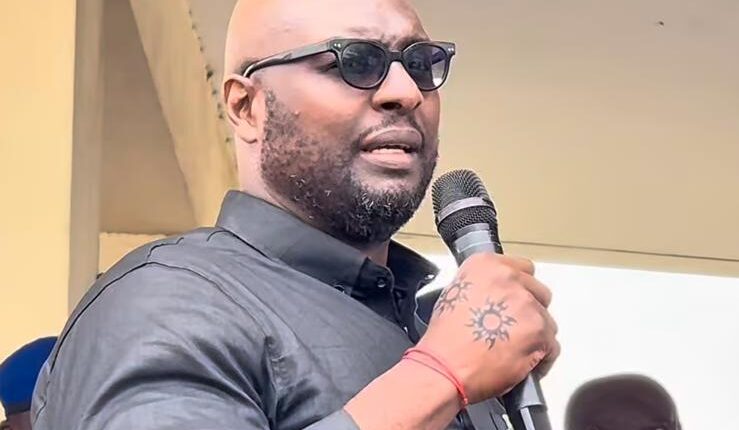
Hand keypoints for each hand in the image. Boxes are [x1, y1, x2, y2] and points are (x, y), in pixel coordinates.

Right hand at [416, 253, 559, 402]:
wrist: (445, 367)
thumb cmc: (444, 339)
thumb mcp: (454, 294)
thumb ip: (482, 286)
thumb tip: (496, 294)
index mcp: (486, 266)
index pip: (522, 268)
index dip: (520, 287)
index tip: (515, 300)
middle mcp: (509, 279)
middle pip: (538, 292)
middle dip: (529, 310)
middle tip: (513, 328)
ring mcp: (527, 304)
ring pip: (547, 320)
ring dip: (535, 334)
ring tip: (515, 349)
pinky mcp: (539, 331)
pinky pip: (552, 345)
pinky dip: (542, 357)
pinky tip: (524, 364)